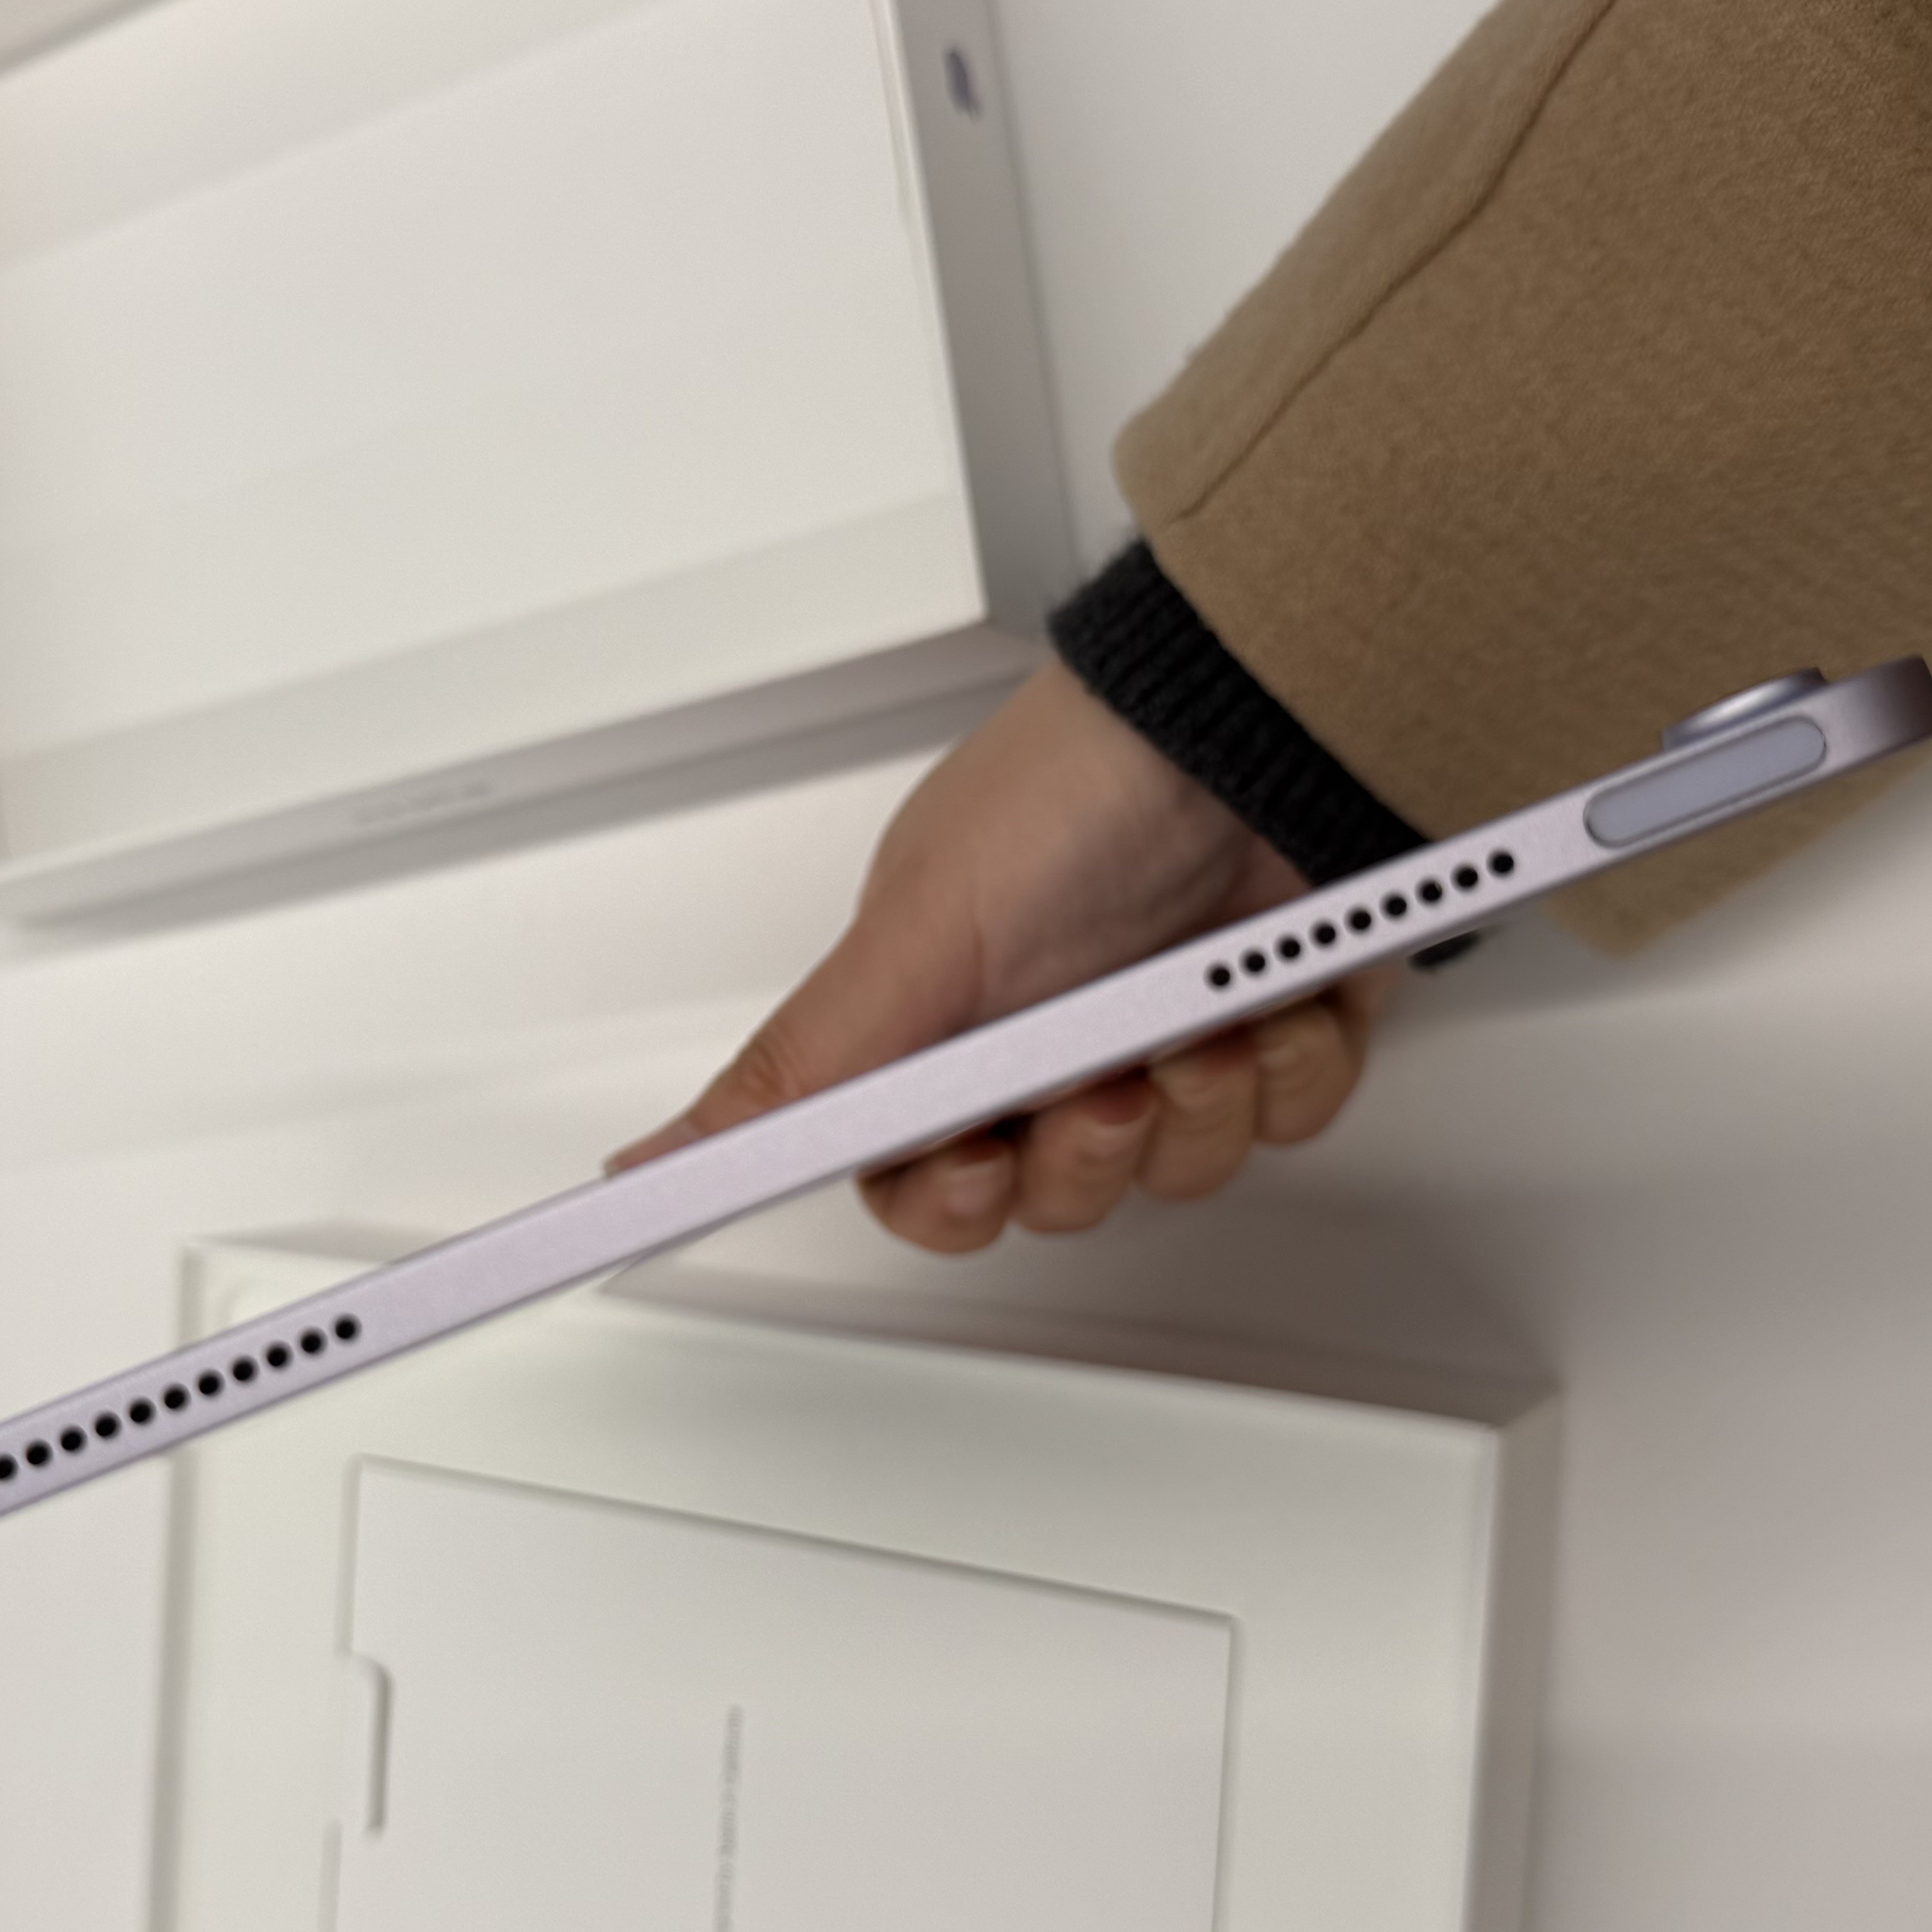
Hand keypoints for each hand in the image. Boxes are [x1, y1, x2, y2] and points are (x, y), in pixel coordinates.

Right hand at [612, 660, 1386, 1251]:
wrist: (1260, 731)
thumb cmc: (1081, 792)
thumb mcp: (916, 937)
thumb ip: (796, 1070)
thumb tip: (648, 1158)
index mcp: (942, 1024)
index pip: (914, 1178)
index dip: (947, 1200)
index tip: (975, 1171)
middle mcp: (1044, 1041)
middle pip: (1048, 1198)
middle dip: (1083, 1152)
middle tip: (1102, 1082)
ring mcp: (1158, 1041)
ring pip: (1170, 1173)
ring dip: (1194, 1106)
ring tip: (1196, 1021)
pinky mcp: (1265, 1036)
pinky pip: (1278, 1125)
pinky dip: (1283, 1070)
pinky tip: (1264, 1002)